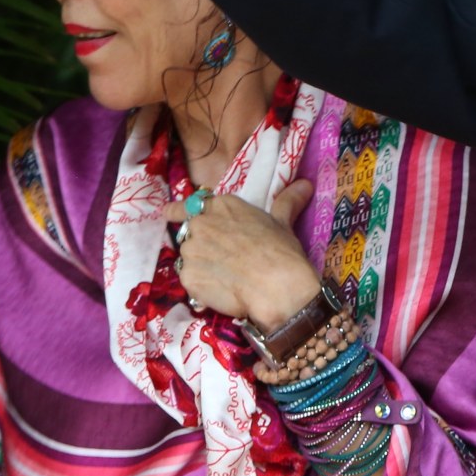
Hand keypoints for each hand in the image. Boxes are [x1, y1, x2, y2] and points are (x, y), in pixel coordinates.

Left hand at [167, 180, 319, 328]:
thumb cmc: (281, 251)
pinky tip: (220, 291)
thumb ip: (287, 201)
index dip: (177, 211)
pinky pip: (190, 281)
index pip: (188, 204)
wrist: (277, 287)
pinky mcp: (187, 277)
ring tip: (223, 277)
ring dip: (200, 265)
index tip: (169, 215)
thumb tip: (305, 184)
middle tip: (219, 258)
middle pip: (188, 233)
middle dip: (198, 244)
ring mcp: (190, 251)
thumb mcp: (283, 223)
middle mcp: (200, 223)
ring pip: (189, 258)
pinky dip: (201, 286)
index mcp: (222, 205)